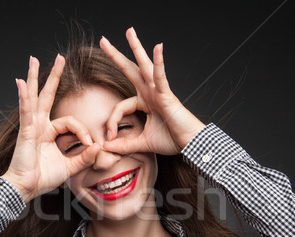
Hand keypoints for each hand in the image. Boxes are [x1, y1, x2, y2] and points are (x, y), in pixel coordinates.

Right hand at [2, 55, 99, 201]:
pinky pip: (26, 111)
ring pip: (34, 97)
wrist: (25, 189)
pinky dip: (23, 97)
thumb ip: (84, 157)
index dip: (83, 131)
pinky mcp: (26, 131)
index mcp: (48, 133)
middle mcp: (38, 126)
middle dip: (54, 77)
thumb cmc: (42, 178)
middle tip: (59, 58)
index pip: (70, 122)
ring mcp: (30, 127)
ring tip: (32, 60)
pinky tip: (20, 82)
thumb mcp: (70, 168)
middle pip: (47, 96)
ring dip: (33, 77)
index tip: (90, 145)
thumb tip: (99, 147)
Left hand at [100, 27, 205, 155]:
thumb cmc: (171, 140)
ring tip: (129, 31)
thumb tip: (105, 148)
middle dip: (116, 56)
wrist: (190, 144)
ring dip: (136, 48)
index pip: (119, 106)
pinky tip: (158, 48)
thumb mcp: (142, 144)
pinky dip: (159, 63)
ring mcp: (159, 92)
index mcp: (144, 102)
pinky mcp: (167, 95)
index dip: (111, 121)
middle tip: (103, 40)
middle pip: (130, 70)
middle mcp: (150, 93)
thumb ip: (124, 145)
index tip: (109, 138)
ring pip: (144, 66)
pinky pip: (161, 76)